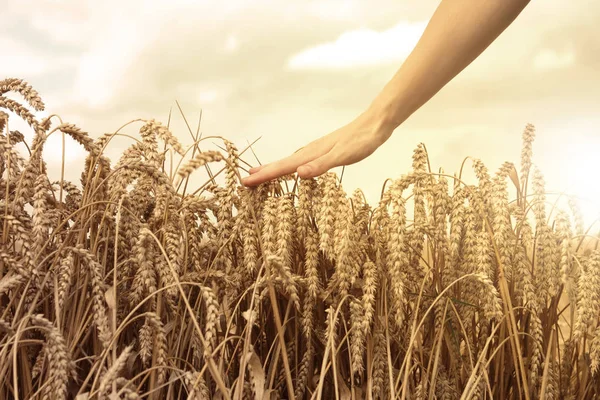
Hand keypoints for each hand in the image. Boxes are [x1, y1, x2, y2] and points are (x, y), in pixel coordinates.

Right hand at [241, 108, 394, 185]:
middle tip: (244, 181)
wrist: (374, 124)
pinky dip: (288, 166)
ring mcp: (315, 150)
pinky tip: (290, 169)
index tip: (245, 182)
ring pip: (288, 162)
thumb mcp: (342, 156)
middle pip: (281, 164)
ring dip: (272, 169)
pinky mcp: (322, 151)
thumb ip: (321, 166)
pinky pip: (298, 161)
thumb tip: (298, 174)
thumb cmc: (360, 141)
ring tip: (258, 174)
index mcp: (311, 154)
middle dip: (263, 173)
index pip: (283, 167)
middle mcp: (309, 151)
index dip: (264, 176)